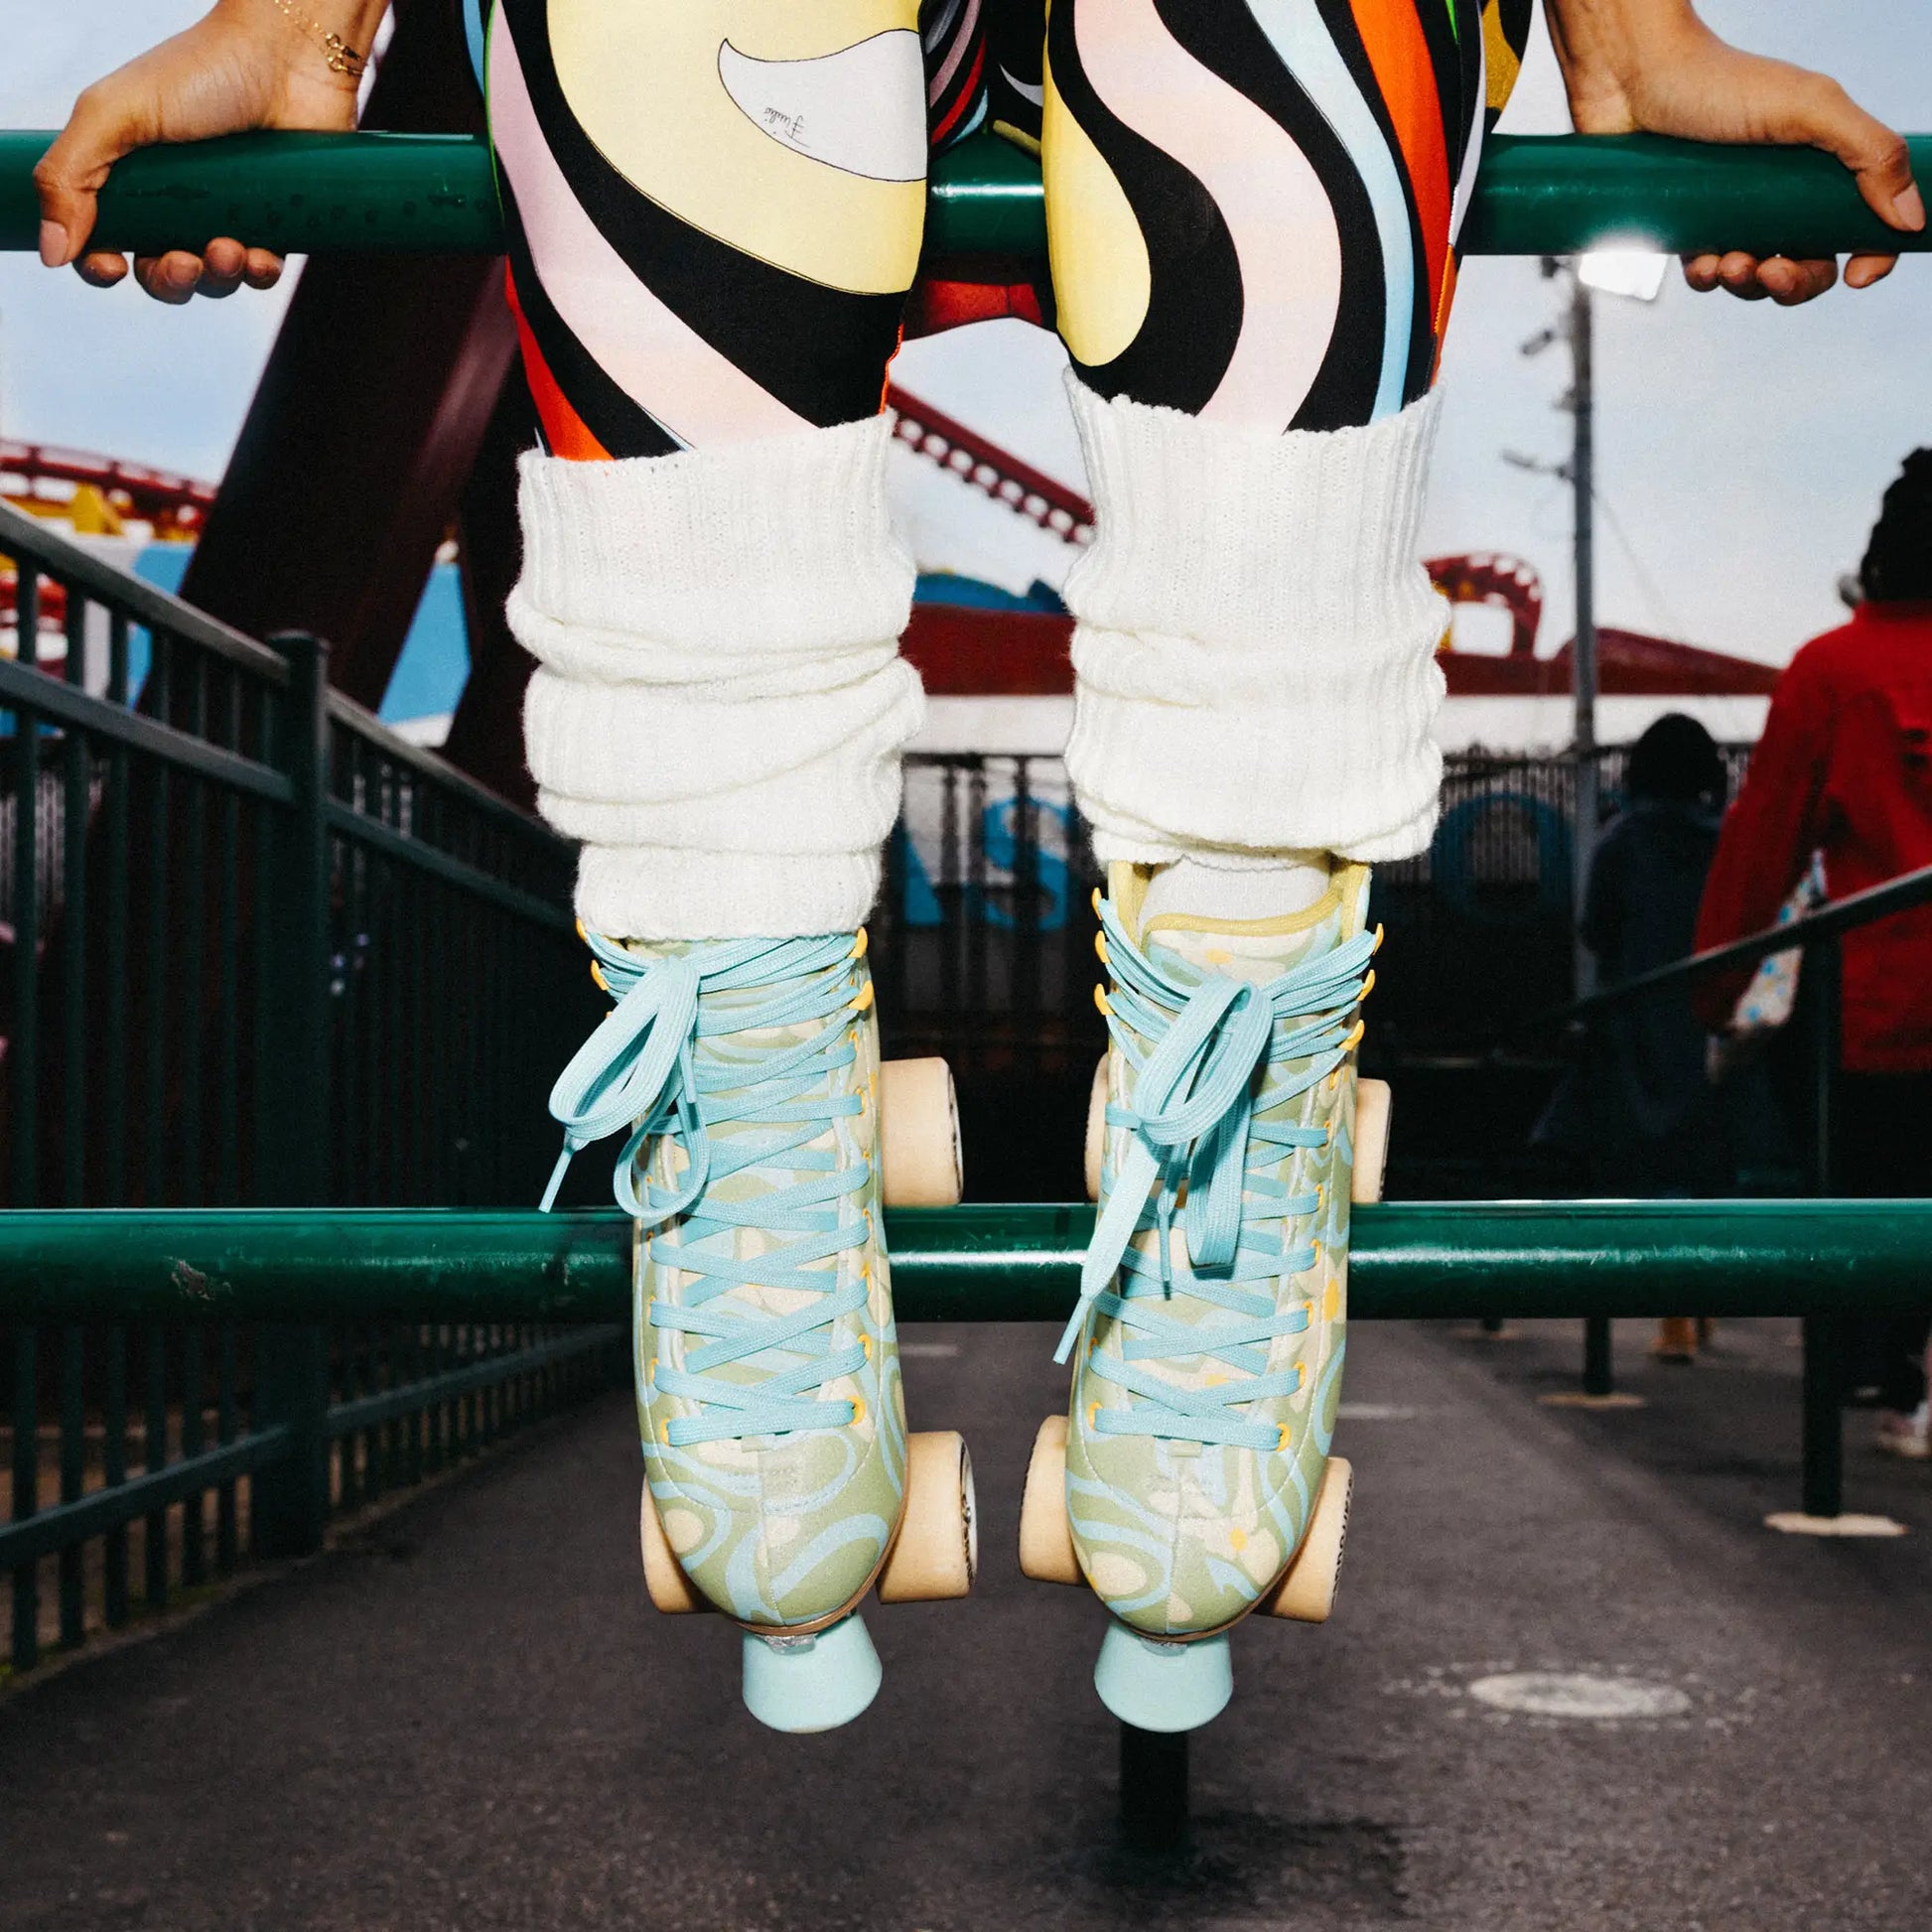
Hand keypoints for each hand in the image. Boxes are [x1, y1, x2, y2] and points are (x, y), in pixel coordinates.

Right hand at [33, 0, 373, 303]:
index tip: (111, 267)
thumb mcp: (114, 115)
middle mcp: (176, 198)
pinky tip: (258, 255)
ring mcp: (227, 211)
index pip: (104, 239)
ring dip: (216, 279)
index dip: (101, 265)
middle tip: (182, 261)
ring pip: (213, 280)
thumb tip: (53, 253)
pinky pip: (262, 273)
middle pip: (160, 272)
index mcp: (129, 174)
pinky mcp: (275, 220)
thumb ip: (69, 176)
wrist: (288, 56)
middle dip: (169, 280)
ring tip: (226, 248)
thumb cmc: (199, 73)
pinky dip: (258, 274)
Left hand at [1547, 0, 1922, 303]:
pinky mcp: (1690, 226)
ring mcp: (1735, 211)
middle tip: (1774, 274)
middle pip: (1809, 265)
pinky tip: (1700, 262)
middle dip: (1796, 284)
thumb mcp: (1809, 109)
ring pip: (1756, 278)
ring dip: (1748, 285)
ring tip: (1729, 263)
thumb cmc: (1718, 82)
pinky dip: (1708, 278)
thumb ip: (1869, 154)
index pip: (1861, 221)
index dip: (1870, 253)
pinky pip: (1707, 274)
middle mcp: (1782, 190)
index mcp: (1822, 162)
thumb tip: (1910, 218)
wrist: (1630, 79)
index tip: (1859, 274)